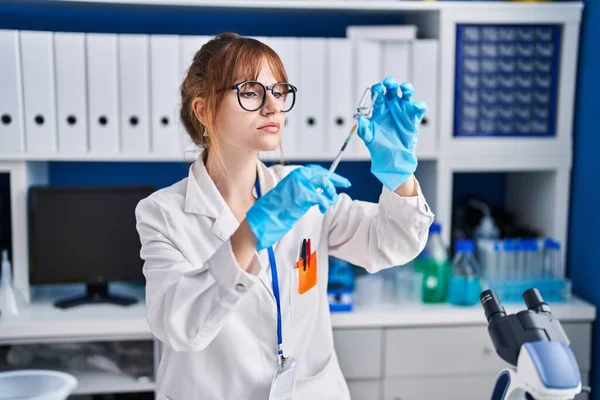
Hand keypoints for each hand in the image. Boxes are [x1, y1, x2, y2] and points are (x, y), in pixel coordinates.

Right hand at [246, 165, 350, 249]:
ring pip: (323, 183)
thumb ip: (304, 192)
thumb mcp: (292, 197)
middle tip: (346, 184)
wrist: (263, 219)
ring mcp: (299, 185)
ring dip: (330, 193)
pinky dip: (324, 202)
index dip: (330, 175)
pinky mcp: (301, 195)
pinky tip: (323, 208)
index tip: (341, 180)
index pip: (316, 171)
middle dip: (336, 180)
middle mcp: (297, 177)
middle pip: (322, 174)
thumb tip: (320, 192)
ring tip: (329, 203)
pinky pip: (320, 197)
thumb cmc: (274, 211)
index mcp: (294, 176)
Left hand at [357, 77, 427, 191]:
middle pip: (391, 89)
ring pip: (406, 93)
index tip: (377, 90)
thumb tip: (360, 119)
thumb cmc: (378, 147)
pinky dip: (419, 105)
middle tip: (389, 84)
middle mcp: (391, 107)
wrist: (392, 159)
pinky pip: (419, 107)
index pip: (377, 93)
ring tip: (404, 89)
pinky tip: (416, 107)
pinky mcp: (413, 117)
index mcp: (379, 109)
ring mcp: (403, 111)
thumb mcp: (368, 138)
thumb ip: (364, 128)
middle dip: (390, 83)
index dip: (377, 89)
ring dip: (406, 88)